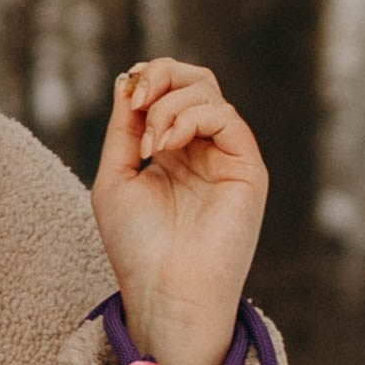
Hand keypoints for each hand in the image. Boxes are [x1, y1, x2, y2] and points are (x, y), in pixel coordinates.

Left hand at [90, 58, 268, 364]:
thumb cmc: (137, 245)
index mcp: (169, 150)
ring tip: (151, 143)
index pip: (167, 91)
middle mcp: (201, 149)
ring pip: (209, 92)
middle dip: (161, 75)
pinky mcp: (247, 168)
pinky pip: (226, 118)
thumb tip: (127, 80)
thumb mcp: (116, 176)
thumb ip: (123, 129)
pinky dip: (191, 117)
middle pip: (194, 80)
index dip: (146, 79)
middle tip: (139, 99)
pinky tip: (166, 144)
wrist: (165, 290)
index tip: (126, 93)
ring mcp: (226, 157)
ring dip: (170, 104)